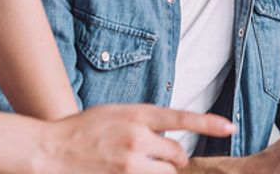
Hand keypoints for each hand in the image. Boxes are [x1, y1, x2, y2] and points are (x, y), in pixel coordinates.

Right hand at [38, 104, 235, 173]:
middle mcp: (137, 138)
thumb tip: (168, 133)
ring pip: (166, 173)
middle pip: (177, 154)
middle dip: (173, 159)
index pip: (181, 118)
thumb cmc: (81, 130)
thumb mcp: (115, 113)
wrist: (50, 151)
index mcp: (136, 115)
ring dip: (161, 172)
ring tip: (140, 166)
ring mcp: (130, 163)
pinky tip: (129, 170)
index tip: (230, 127)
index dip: (209, 123)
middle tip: (156, 157)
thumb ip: (143, 120)